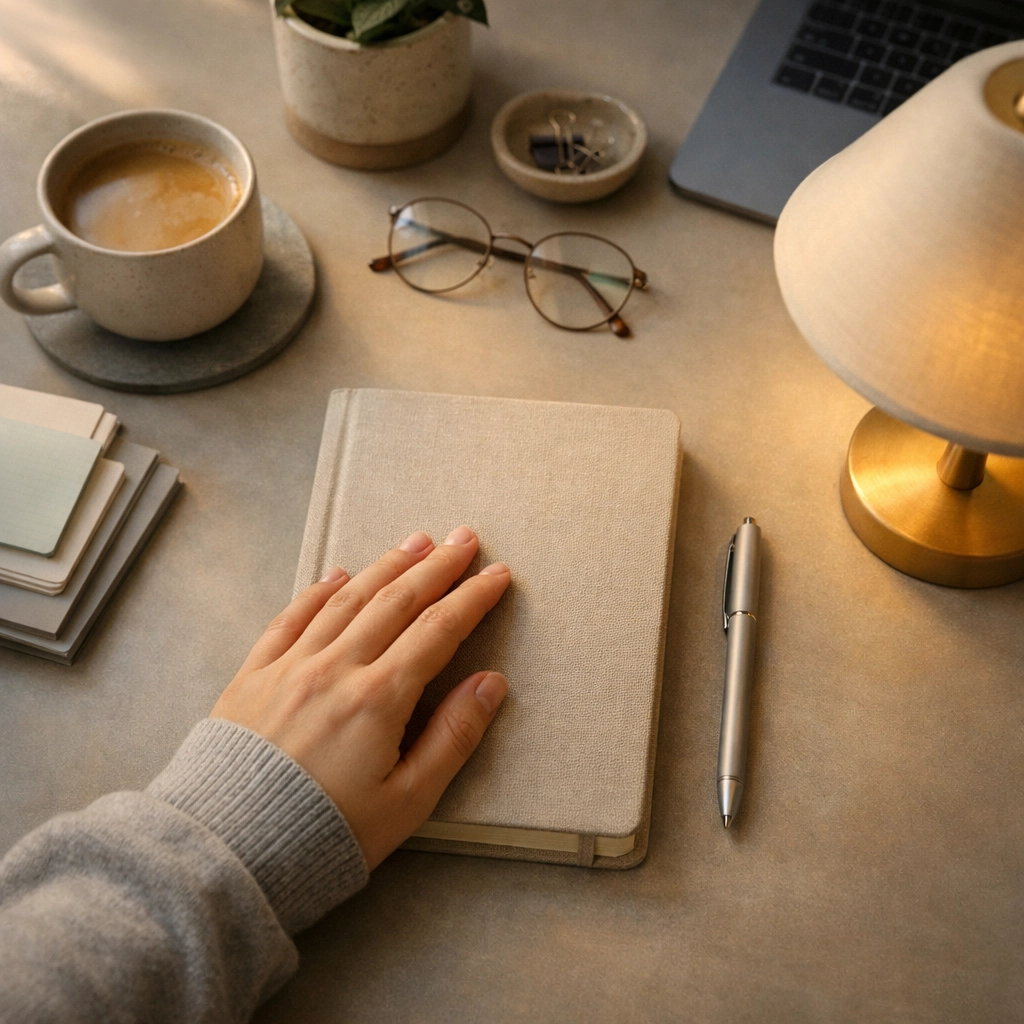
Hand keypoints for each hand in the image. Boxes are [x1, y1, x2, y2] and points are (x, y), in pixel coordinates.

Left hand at [210, 527, 509, 868]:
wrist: (225, 854)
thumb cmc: (325, 836)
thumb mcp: (407, 802)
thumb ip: (453, 738)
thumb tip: (491, 683)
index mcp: (378, 699)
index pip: (438, 630)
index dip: (472, 598)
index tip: (497, 574)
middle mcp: (335, 668)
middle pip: (396, 601)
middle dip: (436, 566)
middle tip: (465, 538)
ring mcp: (289, 667)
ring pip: (347, 599)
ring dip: (386, 565)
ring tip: (416, 541)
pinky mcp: (253, 676)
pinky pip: (290, 618)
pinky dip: (318, 591)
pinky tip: (337, 574)